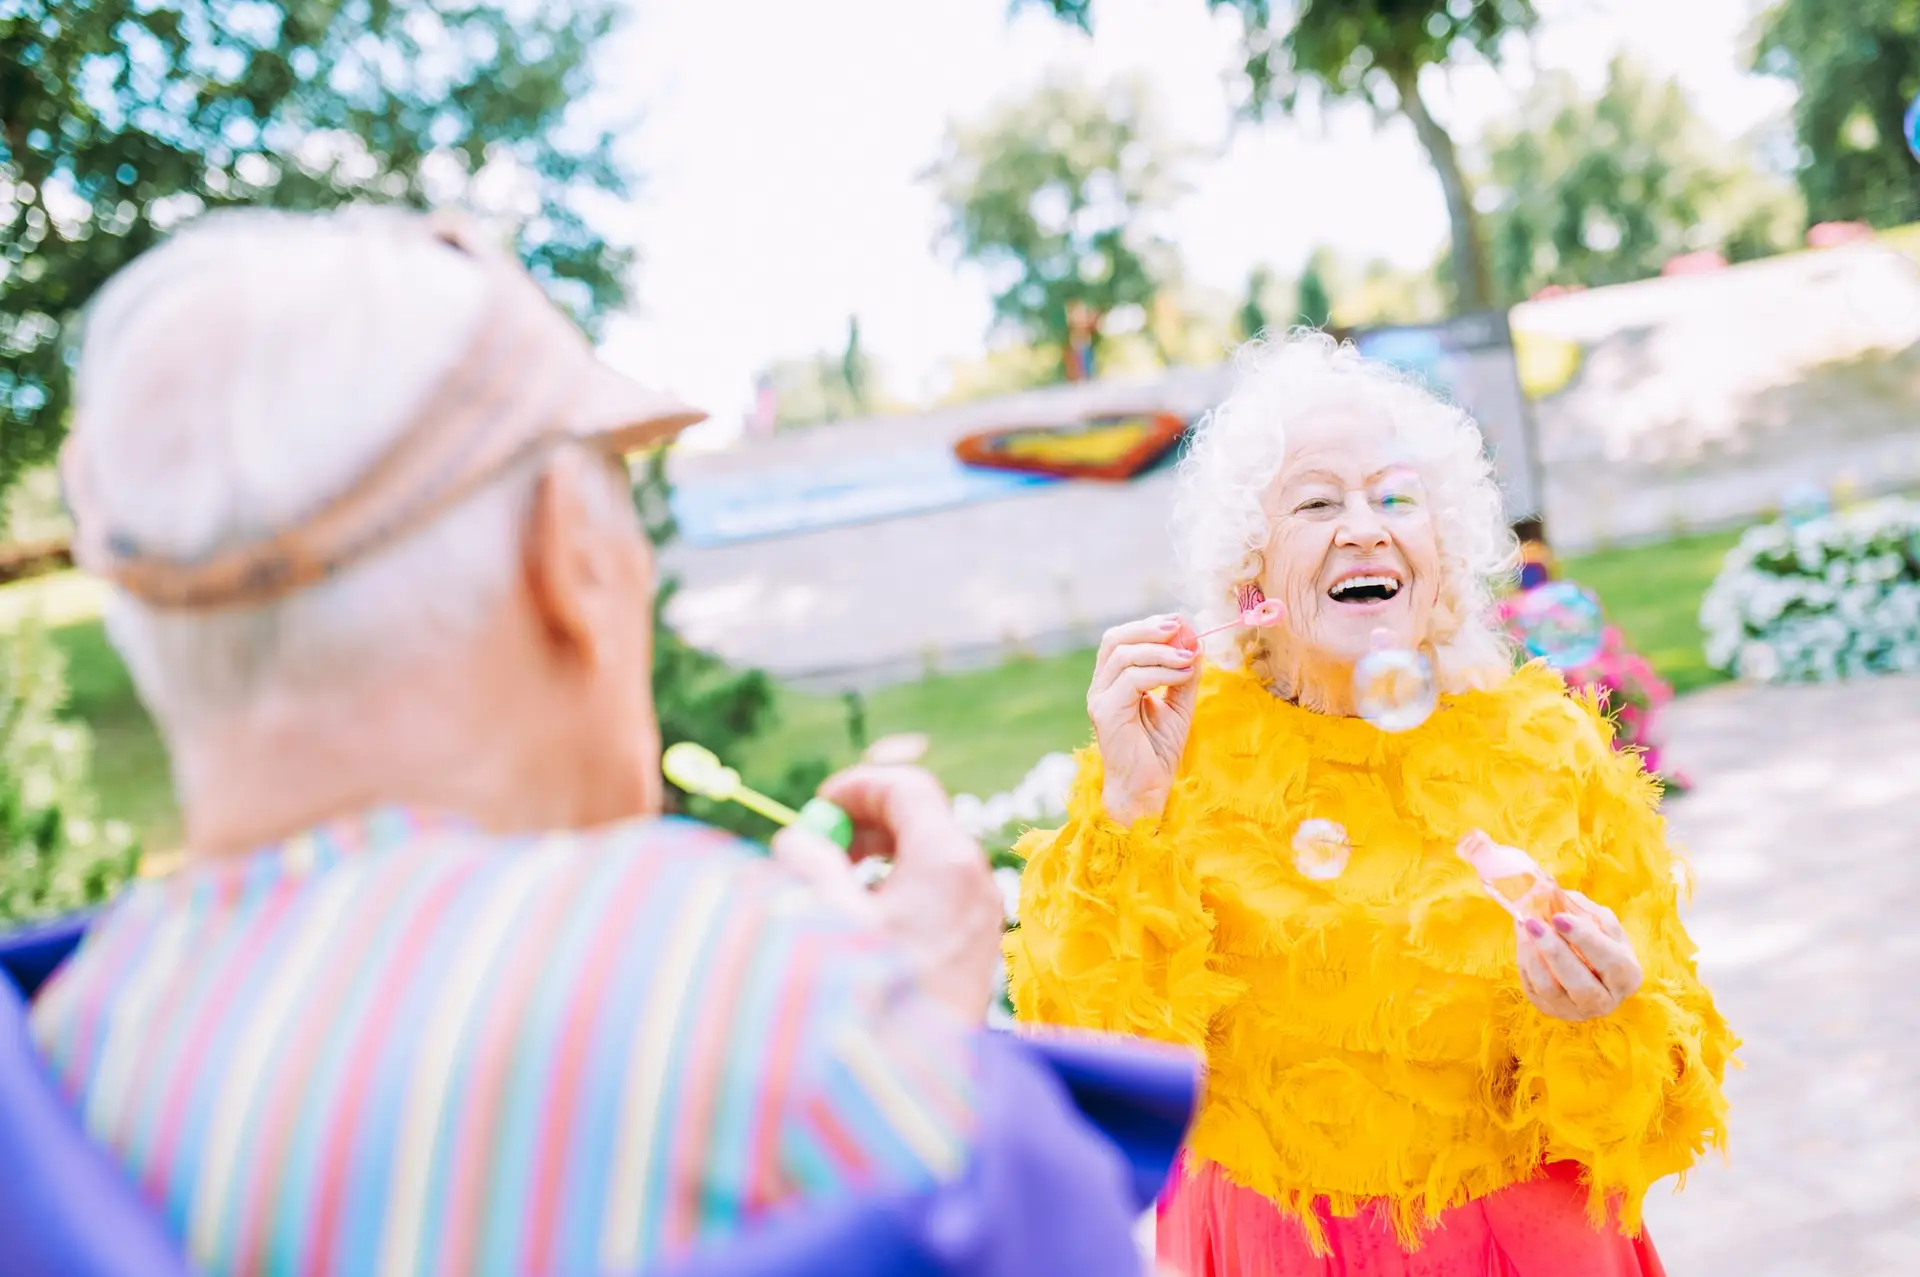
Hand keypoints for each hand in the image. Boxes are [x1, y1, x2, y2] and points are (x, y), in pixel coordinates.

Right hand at [770, 765, 1001, 1023]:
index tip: (818, 806)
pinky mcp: (979, 951)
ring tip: (836, 891)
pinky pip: (941, 899)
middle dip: (868, 824)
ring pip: (931, 861)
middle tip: (824, 845)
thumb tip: (797, 842)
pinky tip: (865, 929)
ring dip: (882, 861)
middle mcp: (975, 881)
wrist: (914, 1086)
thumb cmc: (868, 1001)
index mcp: (945, 861)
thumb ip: (808, 867)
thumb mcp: (825, 922)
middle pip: (924, 821)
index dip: (858, 787)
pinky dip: (902, 894)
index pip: (908, 789)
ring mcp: (983, 917)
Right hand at [1088, 615, 1202, 823]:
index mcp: (1112, 683)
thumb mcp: (1178, 705)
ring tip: (1189, 657)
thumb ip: (1183, 675)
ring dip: (1161, 651)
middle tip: (1180, 627)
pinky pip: (1133, 679)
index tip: (1180, 623)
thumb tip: (1195, 643)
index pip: (1120, 640)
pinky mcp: (1106, 712)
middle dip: (1149, 629)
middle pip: (1115, 640)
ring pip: (1124, 656)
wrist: (1147, 789)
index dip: (1148, 626)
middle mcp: (1100, 688)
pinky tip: (1182, 674)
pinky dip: (1161, 672)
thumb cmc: (1158, 752)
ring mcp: (1099, 699)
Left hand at [1516, 889, 1643, 1021]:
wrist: (1586, 961)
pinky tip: (1524, 940)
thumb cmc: (1597, 938)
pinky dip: (1525, 963)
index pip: (1611, 962)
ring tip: (1526, 927)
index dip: (1585, 940)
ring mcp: (1576, 1010)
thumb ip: (1581, 908)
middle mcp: (1605, 1001)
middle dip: (1555, 952)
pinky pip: (1533, 990)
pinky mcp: (1551, 1009)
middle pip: (1581, 984)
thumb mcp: (1600, 921)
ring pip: (1551, 991)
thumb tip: (1549, 892)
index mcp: (1628, 976)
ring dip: (1534, 957)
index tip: (1559, 917)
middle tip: (1534, 923)